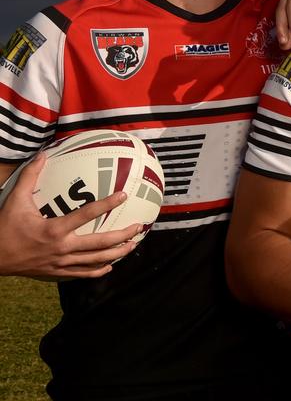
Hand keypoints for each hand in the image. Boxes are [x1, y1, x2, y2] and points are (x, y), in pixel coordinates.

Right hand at [0, 155, 139, 278]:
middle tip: (138, 227)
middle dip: (122, 235)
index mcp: (54, 229)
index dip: (107, 204)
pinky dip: (98, 271)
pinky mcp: (57, 273)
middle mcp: (61, 248)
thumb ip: (30, 177)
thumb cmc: (4, 227)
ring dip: (117, 254)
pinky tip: (109, 266)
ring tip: (132, 246)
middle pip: (100, 243)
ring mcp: (61, 263)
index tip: (124, 195)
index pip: (87, 214)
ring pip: (96, 261)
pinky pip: (82, 274)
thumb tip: (42, 155)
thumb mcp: (14, 200)